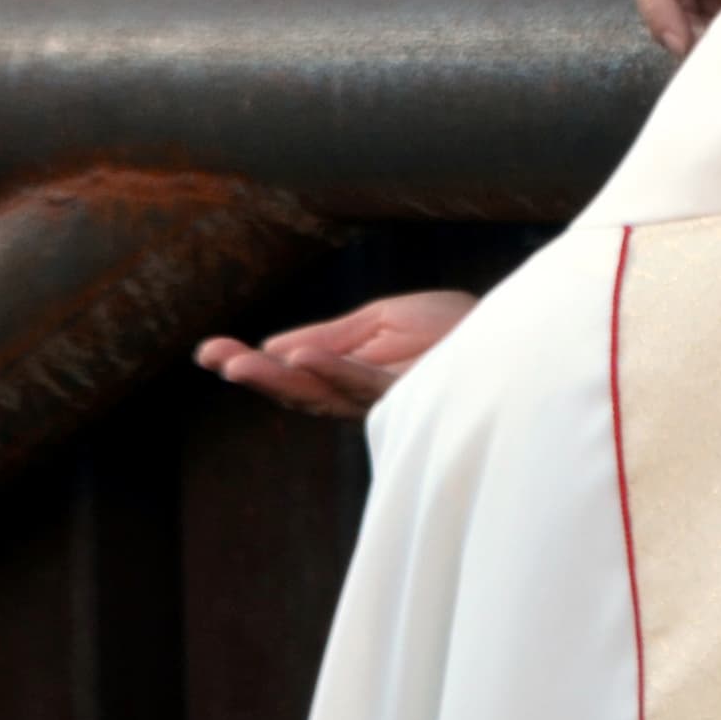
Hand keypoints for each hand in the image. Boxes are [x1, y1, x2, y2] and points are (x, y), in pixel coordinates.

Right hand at [192, 290, 476, 419]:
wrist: (512, 335)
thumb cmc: (451, 330)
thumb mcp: (381, 320)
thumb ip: (332, 335)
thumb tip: (274, 347)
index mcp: (349, 374)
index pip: (291, 372)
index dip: (250, 363)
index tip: (208, 352)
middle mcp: (362, 395)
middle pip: (299, 390)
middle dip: (256, 376)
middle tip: (216, 361)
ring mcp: (387, 398)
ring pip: (324, 393)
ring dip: (282, 377)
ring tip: (244, 364)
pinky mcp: (413, 395)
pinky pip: (368, 385)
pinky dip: (336, 371)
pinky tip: (306, 357)